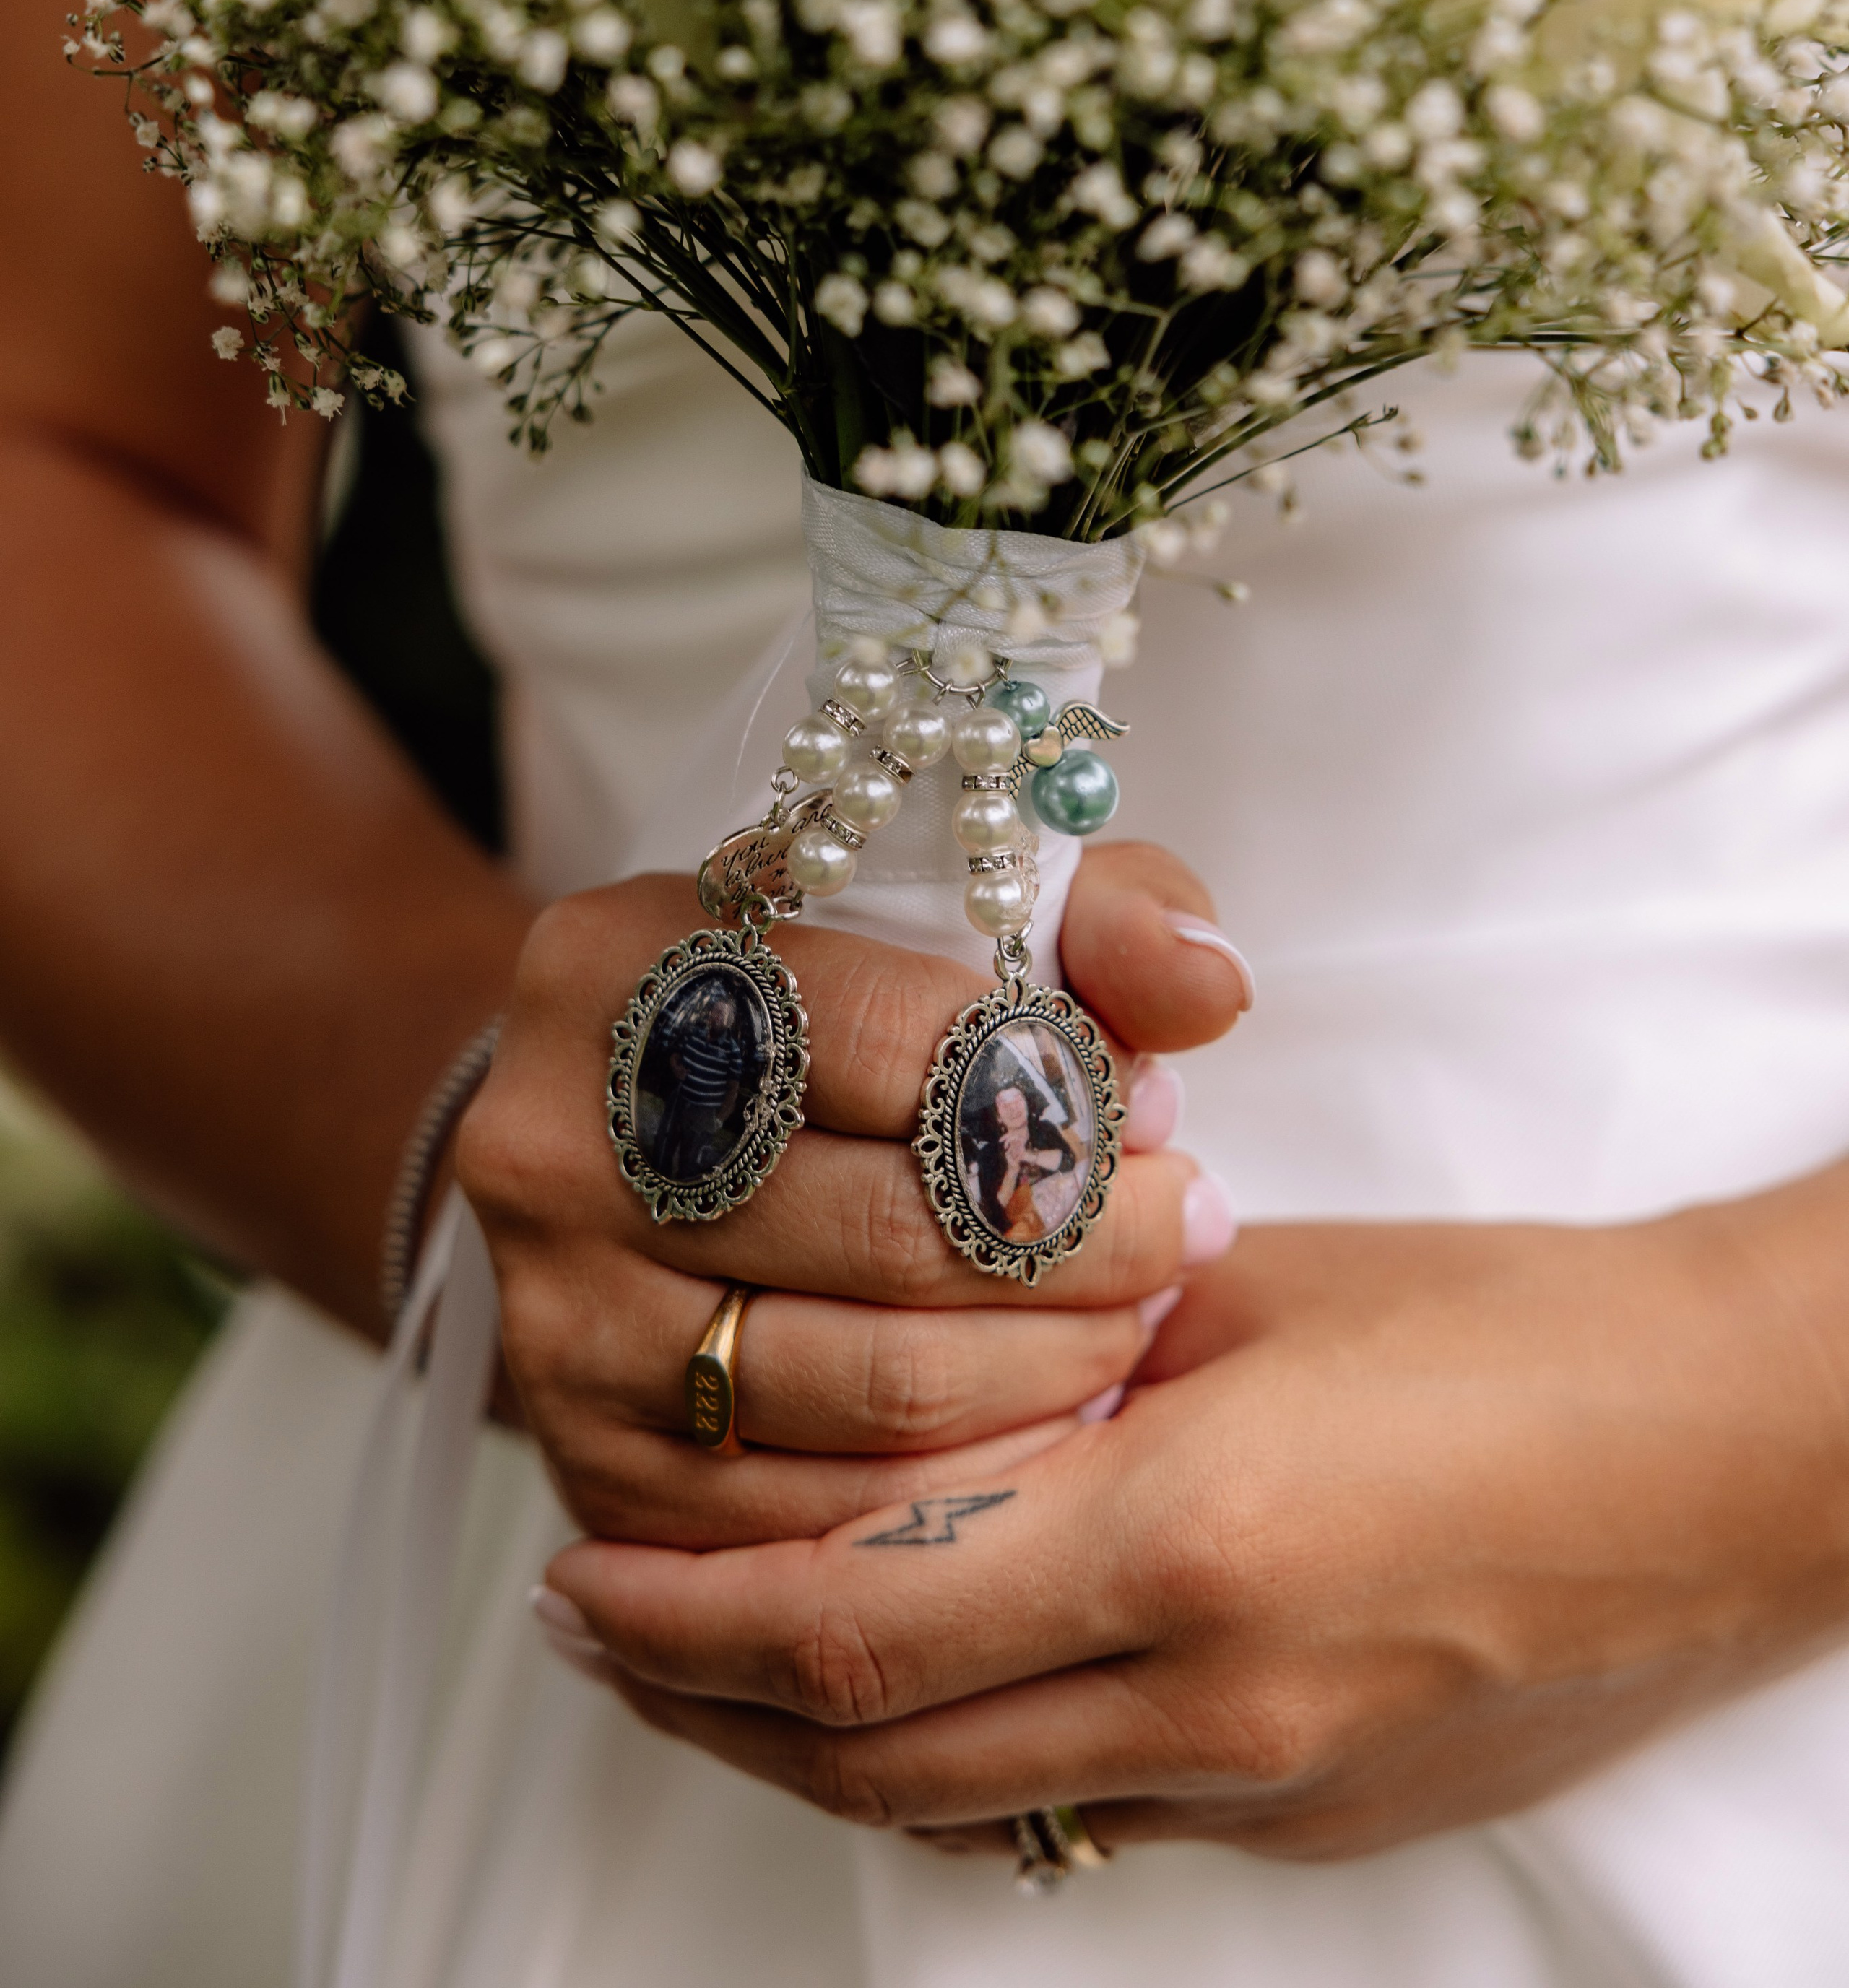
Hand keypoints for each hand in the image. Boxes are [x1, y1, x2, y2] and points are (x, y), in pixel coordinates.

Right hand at [456, 842, 1246, 1552]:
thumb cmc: (839, 1013)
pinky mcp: (592, 1468)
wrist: (643, 1141)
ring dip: (1052, 1368)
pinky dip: (968, 1485)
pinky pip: (825, 1520)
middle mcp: (551, 1144)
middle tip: (1186, 1230)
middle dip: (1080, 1244)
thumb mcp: (959, 912)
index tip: (1155, 1113)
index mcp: (616, 964)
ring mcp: (559, 1321)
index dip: (1048, 1083)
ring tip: (1133, 1319)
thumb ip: (1101, 916)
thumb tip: (1204, 989)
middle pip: (884, 1228)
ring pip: (870, 1387)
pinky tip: (1052, 1424)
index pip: (877, 1034)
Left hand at [539, 1179, 1848, 1856]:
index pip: (856, 1621)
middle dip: (701, 1698)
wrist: (1727, 1456)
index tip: (579, 1572)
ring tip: (704, 1660)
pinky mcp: (1309, 1815)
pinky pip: (1075, 1804)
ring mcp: (1263, 1786)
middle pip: (872, 1752)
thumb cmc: (1510, 1329)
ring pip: (959, 1803)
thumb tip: (933, 1385)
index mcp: (1182, 1543)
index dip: (687, 1617)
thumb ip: (1074, 1357)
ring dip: (807, 1741)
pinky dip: (955, 1752)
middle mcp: (1206, 1702)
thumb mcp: (1258, 1296)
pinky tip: (915, 1674)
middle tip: (591, 1626)